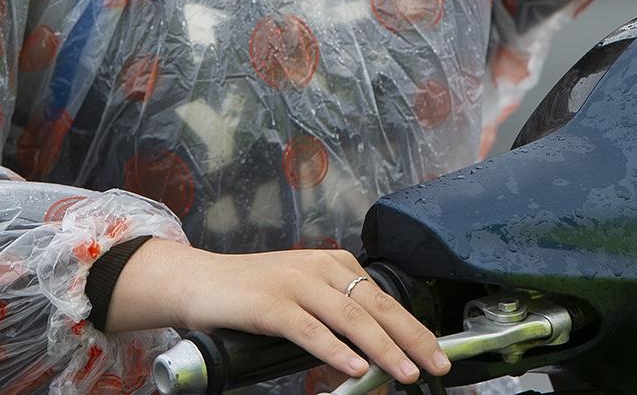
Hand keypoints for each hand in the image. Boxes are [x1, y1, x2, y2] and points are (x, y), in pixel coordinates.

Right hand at [104, 240, 449, 384]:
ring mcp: (295, 285)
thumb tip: (370, 353)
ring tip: (406, 372)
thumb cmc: (252, 294)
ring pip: (350, 318)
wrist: (198, 281)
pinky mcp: (270, 304)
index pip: (384, 298)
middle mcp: (321, 269)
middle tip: (437, 365)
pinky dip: (334, 349)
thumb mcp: (303, 295)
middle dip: (412, 338)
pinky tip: (354, 367)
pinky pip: (309, 330)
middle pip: (377, 306)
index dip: (413, 328)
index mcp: (334, 264)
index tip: (438, 353)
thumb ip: (334, 316)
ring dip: (382, 348)